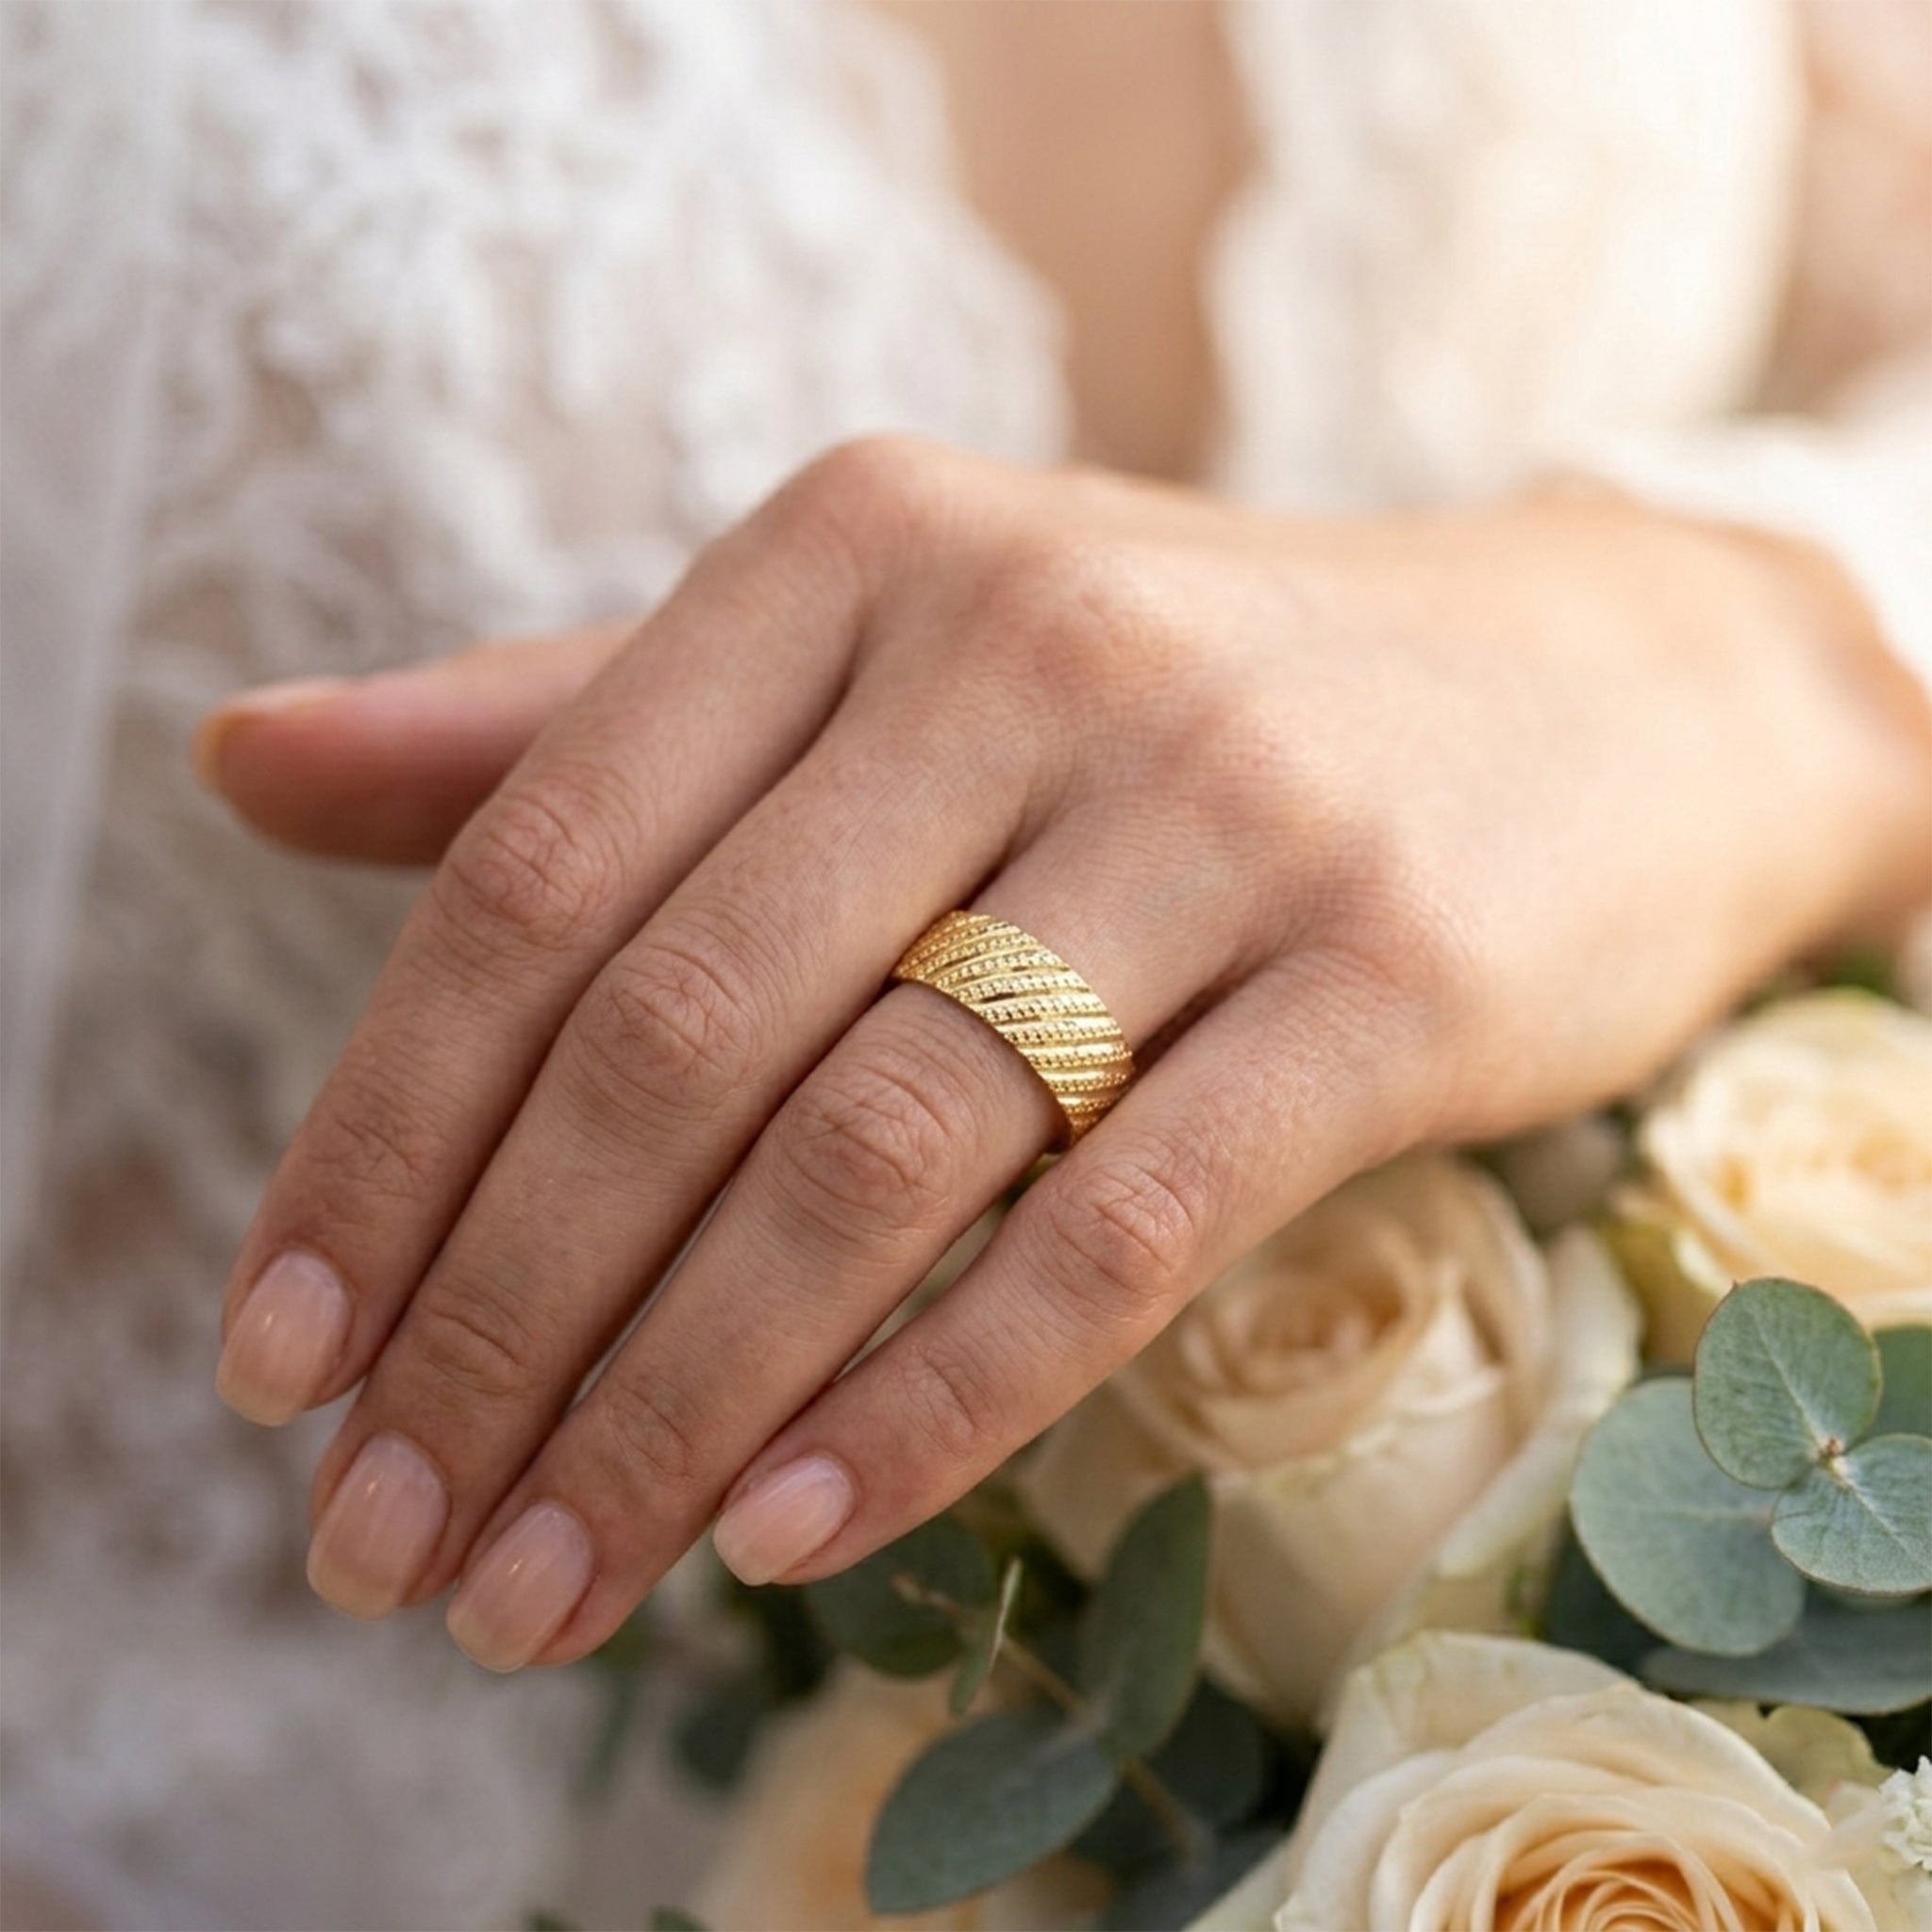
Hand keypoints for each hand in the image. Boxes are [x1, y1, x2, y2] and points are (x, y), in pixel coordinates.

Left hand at [203, 438, 1930, 1670]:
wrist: (1613, 690)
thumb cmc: (1188, 690)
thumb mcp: (883, 647)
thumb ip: (577, 718)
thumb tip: (242, 764)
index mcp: (856, 549)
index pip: (535, 870)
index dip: (382, 1138)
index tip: (281, 1360)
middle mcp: (1025, 644)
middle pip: (678, 1035)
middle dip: (498, 1325)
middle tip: (384, 1538)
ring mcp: (1228, 804)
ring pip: (874, 1154)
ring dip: (675, 1404)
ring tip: (547, 1585)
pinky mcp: (1396, 973)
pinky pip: (1117, 1230)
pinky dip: (935, 1404)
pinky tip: (795, 1537)